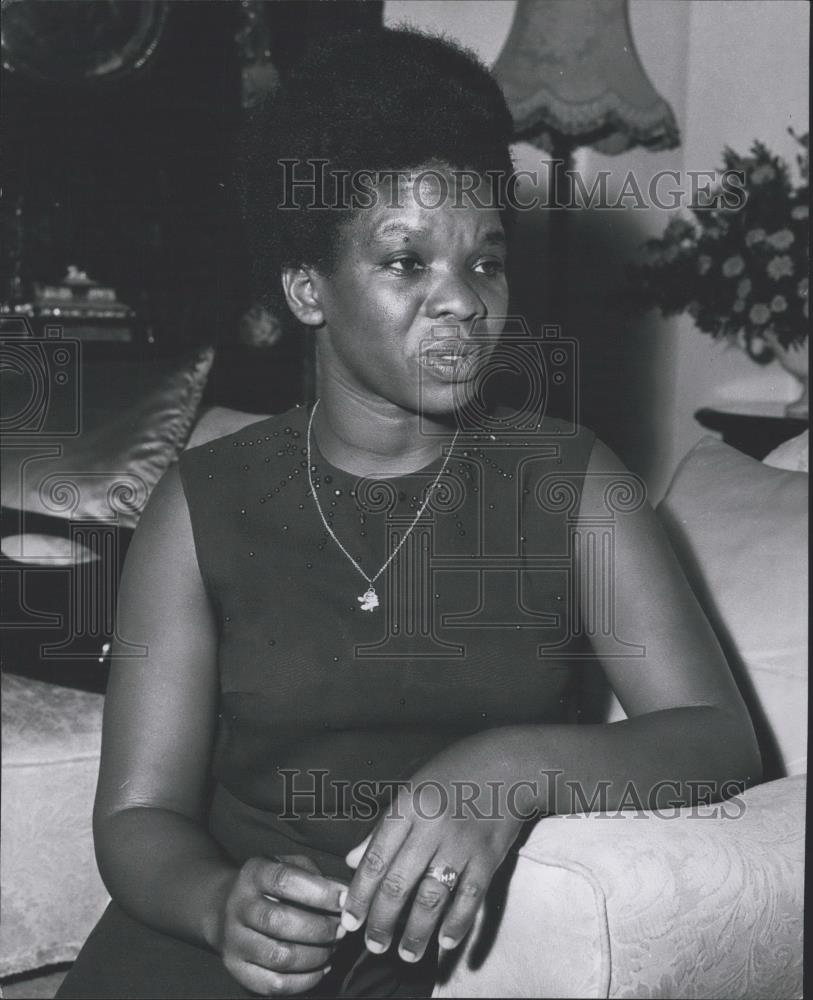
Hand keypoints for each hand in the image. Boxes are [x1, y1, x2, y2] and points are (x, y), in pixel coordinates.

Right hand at [218, 853, 347, 994]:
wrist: (225, 908)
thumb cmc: (271, 885)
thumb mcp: (289, 865)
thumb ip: (317, 876)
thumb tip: (347, 893)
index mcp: (253, 874)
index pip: (285, 881)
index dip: (319, 892)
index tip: (344, 899)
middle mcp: (238, 907)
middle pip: (280, 921)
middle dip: (320, 927)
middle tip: (341, 929)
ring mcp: (234, 941)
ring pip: (279, 956)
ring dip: (316, 955)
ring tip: (333, 947)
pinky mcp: (238, 970)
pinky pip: (274, 984)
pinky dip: (305, 980)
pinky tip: (321, 967)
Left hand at [340, 734, 534, 963]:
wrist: (509, 764)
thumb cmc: (455, 773)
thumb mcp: (413, 789)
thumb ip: (383, 827)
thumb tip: (353, 861)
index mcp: (408, 806)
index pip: (375, 859)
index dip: (359, 895)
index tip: (349, 921)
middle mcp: (432, 826)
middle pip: (398, 884)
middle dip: (382, 922)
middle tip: (373, 945)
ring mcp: (462, 843)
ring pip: (431, 898)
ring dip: (416, 932)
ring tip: (406, 953)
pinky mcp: (490, 857)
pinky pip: (469, 899)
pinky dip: (457, 925)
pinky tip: (445, 942)